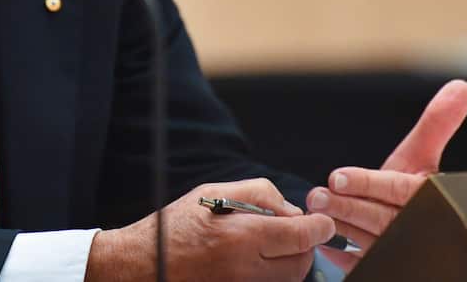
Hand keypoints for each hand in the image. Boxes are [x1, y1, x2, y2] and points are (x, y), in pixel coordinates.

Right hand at [86, 178, 335, 281]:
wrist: (144, 265)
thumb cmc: (175, 226)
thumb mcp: (212, 192)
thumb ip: (258, 194)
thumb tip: (290, 209)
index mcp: (240, 236)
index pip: (300, 236)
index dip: (319, 228)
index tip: (322, 222)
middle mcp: (245, 269)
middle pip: (301, 262)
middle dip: (303, 245)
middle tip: (291, 231)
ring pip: (289, 279)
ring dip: (290, 262)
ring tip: (269, 246)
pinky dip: (273, 275)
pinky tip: (257, 261)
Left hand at [306, 79, 466, 272]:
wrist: (410, 231)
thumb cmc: (410, 188)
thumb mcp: (420, 156)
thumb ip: (435, 124)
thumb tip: (461, 86)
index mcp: (429, 199)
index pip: (399, 191)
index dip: (368, 184)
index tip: (338, 176)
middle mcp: (417, 228)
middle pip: (380, 219)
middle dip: (347, 206)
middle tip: (318, 195)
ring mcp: (400, 252)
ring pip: (367, 242)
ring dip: (339, 226)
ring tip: (315, 209)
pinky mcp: (383, 269)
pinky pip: (360, 267)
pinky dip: (340, 256)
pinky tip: (322, 242)